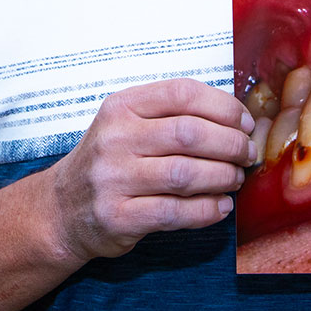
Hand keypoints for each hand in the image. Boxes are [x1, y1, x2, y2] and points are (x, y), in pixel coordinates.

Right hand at [47, 78, 255, 262]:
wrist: (63, 208)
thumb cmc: (112, 159)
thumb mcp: (130, 123)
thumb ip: (173, 115)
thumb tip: (237, 119)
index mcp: (123, 106)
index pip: (182, 93)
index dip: (222, 106)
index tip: (245, 121)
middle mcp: (115, 138)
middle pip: (189, 133)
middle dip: (230, 143)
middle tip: (247, 153)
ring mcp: (114, 178)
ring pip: (185, 174)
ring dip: (222, 176)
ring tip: (236, 178)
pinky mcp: (117, 217)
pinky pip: (174, 213)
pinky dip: (206, 210)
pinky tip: (221, 207)